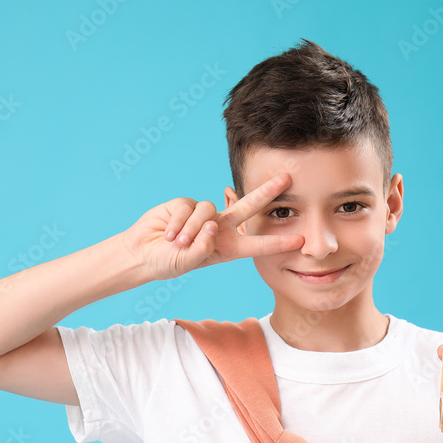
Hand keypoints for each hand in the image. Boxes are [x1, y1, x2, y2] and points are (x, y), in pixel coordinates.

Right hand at [120, 173, 304, 280]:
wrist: (142, 253)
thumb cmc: (167, 262)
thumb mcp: (187, 263)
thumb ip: (202, 248)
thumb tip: (212, 225)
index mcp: (227, 248)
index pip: (256, 243)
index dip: (277, 242)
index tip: (300, 240)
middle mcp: (220, 228)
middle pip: (248, 208)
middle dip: (268, 192)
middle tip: (287, 179)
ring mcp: (204, 215)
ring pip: (208, 211)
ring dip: (191, 230)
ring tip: (177, 243)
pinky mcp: (186, 204)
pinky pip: (188, 207)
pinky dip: (178, 222)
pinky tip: (169, 233)